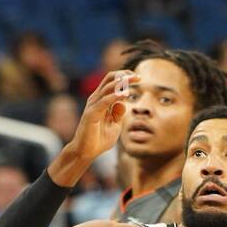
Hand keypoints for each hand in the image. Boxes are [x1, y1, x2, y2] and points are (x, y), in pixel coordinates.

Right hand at [48, 70, 137, 188]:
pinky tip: (125, 94)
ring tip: (133, 81)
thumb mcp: (115, 124)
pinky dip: (115, 96)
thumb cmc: (99, 139)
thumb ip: (119, 113)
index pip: (112, 81)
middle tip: (138, 77)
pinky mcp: (91, 113)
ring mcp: (93, 105)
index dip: (125, 77)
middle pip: (110, 79)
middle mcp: (96, 99)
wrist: (87, 152)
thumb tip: (123, 101)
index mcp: (101, 100)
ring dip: (121, 83)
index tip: (138, 78)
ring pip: (107, 87)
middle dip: (124, 75)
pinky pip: (104, 101)